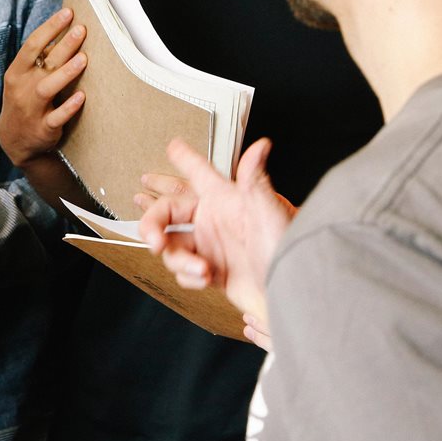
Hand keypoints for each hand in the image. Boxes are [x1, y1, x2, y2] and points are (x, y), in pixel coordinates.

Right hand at [0, 8, 87, 166]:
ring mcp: (32, 109)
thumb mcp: (23, 79)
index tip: (68, 13)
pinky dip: (68, 107)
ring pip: (48, 88)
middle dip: (63, 45)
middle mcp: (22, 89)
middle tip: (81, 29)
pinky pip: (56, 117)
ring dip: (66, 73)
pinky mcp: (43, 128)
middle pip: (43, 63)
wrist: (14, 141)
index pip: (32, 45)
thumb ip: (39, 59)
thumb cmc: (24, 102)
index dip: (50, 27)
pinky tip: (82, 96)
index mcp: (17, 73)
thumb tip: (63, 33)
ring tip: (84, 58)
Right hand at [137, 138, 294, 330]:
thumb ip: (256, 179)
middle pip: (168, 211)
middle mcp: (214, 220)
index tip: (173, 147)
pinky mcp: (211, 270)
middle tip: (153, 237)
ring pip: (171, 244)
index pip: (199, 173)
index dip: (185, 159)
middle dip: (153, 222)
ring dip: (179, 259)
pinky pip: (182, 270)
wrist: (289, 293)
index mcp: (226, 200)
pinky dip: (188, 277)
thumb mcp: (270, 213)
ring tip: (201, 268)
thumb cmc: (285, 251)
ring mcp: (210, 246)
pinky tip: (205, 277)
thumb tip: (260, 146)